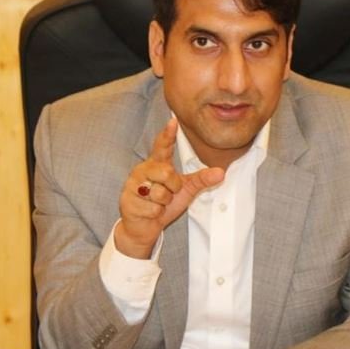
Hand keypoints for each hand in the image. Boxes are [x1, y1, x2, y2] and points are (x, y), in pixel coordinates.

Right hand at [115, 118, 223, 258]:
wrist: (143, 227)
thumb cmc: (162, 204)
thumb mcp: (185, 190)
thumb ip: (201, 180)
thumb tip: (221, 173)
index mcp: (156, 165)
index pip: (162, 146)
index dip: (168, 134)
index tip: (173, 121)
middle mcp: (142, 171)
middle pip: (166, 172)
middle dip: (173, 187)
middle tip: (168, 193)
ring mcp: (133, 185)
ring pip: (159, 193)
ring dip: (163, 203)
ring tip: (157, 203)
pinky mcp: (128, 201)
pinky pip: (152, 208)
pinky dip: (156, 214)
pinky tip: (149, 212)